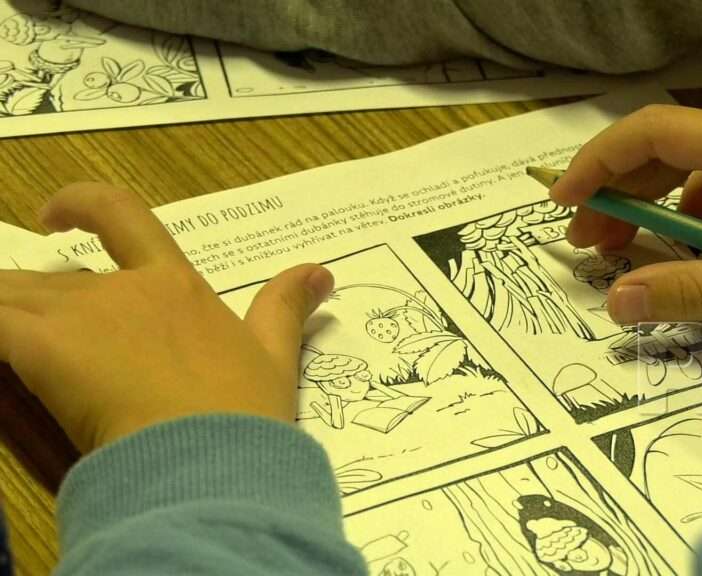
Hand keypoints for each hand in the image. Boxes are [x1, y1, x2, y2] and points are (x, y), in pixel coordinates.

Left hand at [0, 183, 333, 451]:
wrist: (210, 460)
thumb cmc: (244, 414)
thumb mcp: (275, 359)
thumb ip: (286, 309)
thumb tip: (320, 271)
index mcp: (176, 285)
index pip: (123, 215)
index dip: (80, 203)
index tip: (50, 217)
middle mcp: (122, 290)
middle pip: (48, 278)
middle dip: (27, 303)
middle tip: (28, 340)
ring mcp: (79, 317)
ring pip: (9, 299)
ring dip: (4, 319)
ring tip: (10, 352)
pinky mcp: (40, 350)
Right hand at [549, 105, 701, 331]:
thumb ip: (694, 291)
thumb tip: (616, 301)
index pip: (652, 132)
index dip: (597, 164)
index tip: (561, 205)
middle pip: (667, 140)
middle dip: (618, 187)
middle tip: (588, 243)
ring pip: (696, 154)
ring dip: (653, 194)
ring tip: (627, 242)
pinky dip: (694, 198)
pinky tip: (693, 233)